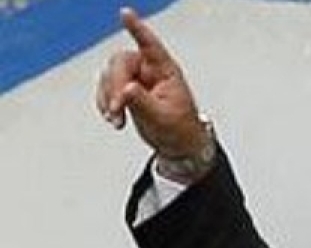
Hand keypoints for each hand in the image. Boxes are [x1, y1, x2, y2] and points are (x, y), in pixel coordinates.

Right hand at [95, 7, 207, 160]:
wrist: (177, 143)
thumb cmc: (179, 128)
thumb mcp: (162, 118)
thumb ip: (143, 102)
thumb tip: (126, 89)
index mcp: (165, 71)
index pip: (150, 45)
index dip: (137, 29)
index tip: (125, 13)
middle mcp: (149, 70)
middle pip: (121, 64)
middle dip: (114, 87)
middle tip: (117, 109)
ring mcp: (135, 78)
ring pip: (108, 76)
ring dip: (107, 98)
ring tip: (117, 120)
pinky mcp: (124, 89)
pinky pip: (105, 89)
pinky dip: (104, 103)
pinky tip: (113, 118)